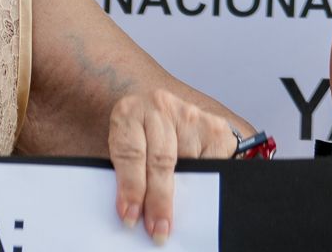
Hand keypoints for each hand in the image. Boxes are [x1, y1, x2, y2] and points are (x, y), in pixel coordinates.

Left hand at [105, 90, 232, 245]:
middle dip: (159, 200)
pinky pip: (213, 160)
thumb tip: (131, 210)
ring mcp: (190, 114)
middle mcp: (160, 107)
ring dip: (184, 195)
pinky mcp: (213, 125)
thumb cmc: (133, 133)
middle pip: (161, 160)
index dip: (131, 188)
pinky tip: (199, 195)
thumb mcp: (118, 145)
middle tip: (156, 229)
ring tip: (174, 220)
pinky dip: (207, 180)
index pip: (131, 154)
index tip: (130, 216)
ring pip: (189, 162)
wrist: (148, 102)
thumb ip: (123, 172)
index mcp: (129, 112)